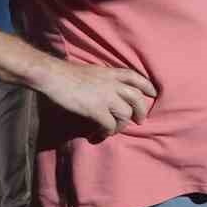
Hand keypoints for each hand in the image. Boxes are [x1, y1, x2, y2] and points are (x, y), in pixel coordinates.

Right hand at [36, 59, 157, 138]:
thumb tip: (109, 92)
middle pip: (136, 98)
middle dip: (141, 111)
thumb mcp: (92, 71)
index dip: (147, 86)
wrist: (53, 76)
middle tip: (139, 121)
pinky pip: (110, 125)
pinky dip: (106, 133)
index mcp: (111, 72)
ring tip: (113, 130)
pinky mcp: (97, 110)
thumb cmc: (67, 74)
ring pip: (125, 115)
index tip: (153, 94)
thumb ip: (104, 80)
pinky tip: (99, 135)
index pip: (135, 77)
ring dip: (121, 126)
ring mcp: (106, 97)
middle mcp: (112, 84)